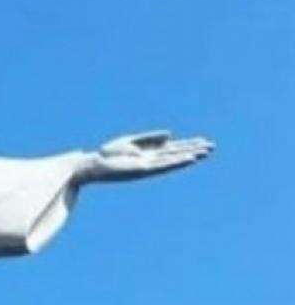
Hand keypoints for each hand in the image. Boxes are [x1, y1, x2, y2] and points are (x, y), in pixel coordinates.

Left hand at [78, 130, 213, 183]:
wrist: (93, 165)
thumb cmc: (108, 154)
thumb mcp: (130, 142)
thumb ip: (150, 138)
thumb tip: (170, 134)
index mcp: (149, 153)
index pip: (173, 148)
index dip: (188, 145)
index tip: (203, 142)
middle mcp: (151, 160)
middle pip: (176, 154)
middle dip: (193, 150)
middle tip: (212, 147)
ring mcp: (148, 166)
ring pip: (173, 160)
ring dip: (189, 156)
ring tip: (205, 152)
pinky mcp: (143, 170)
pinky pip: (163, 165)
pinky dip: (176, 162)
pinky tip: (189, 159)